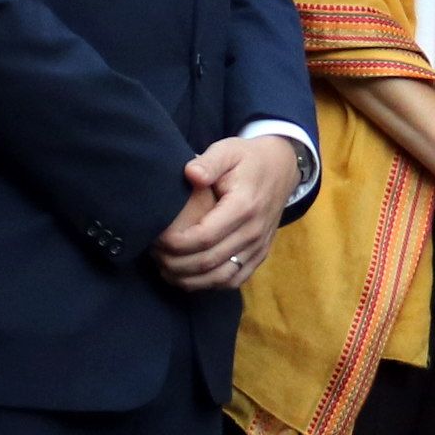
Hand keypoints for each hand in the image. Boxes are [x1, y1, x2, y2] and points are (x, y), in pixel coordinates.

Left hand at [155, 134, 293, 290]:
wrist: (281, 168)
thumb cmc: (247, 158)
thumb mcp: (228, 150)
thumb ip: (209, 162)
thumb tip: (190, 174)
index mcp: (243, 206)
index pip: (204, 236)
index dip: (175, 243)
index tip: (155, 239)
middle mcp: (253, 232)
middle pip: (208, 261)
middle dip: (175, 263)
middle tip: (153, 255)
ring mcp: (259, 247)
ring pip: (220, 277)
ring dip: (189, 279)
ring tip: (165, 269)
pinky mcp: (260, 255)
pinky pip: (234, 280)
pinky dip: (208, 284)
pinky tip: (188, 278)